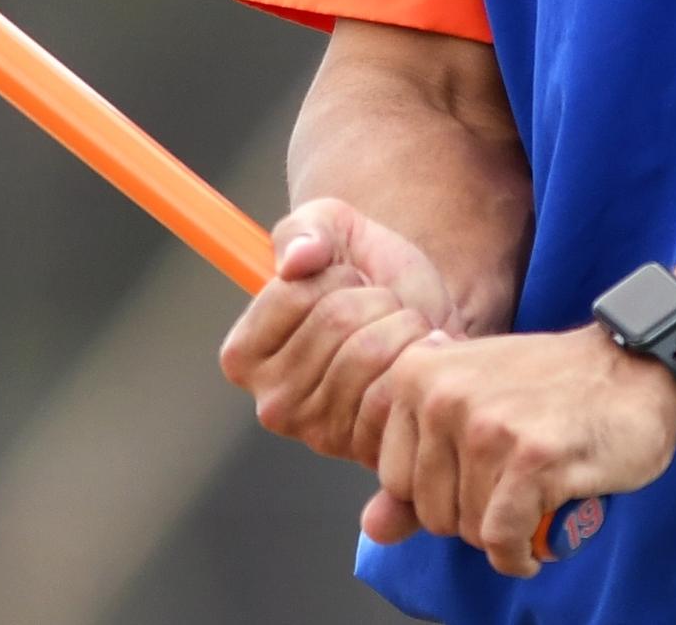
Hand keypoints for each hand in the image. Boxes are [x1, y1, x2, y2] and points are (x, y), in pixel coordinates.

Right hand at [219, 199, 458, 467]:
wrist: (430, 322)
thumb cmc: (372, 275)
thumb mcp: (334, 228)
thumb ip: (305, 229)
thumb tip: (295, 259)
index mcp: (244, 354)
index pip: (291, 294)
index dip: (334, 274)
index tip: (345, 281)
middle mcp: (272, 402)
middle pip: (334, 320)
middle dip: (373, 298)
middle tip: (382, 307)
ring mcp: (319, 431)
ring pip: (369, 350)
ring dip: (401, 324)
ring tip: (402, 329)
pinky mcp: (367, 447)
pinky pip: (398, 385)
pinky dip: (421, 357)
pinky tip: (420, 360)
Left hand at [365, 326, 675, 577]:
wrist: (634, 368)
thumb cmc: (552, 390)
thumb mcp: (473, 412)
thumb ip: (418, 471)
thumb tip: (374, 528)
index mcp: (417, 374)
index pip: (393, 479)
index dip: (438, 493)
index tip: (477, 475)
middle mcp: (443, 395)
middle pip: (430, 510)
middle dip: (471, 518)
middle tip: (510, 490)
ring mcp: (487, 426)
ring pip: (468, 529)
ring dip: (503, 534)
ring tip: (531, 503)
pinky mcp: (531, 460)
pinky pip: (502, 541)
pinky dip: (519, 556)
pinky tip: (535, 545)